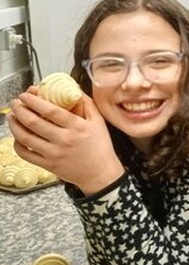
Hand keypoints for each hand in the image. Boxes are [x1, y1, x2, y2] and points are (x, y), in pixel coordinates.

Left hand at [7, 90, 123, 193]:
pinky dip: (17, 144)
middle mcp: (64, 140)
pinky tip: (17, 136)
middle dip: (20, 109)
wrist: (100, 174)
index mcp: (77, 127)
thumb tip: (74, 90)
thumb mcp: (99, 122)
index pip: (51, 111)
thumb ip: (87, 104)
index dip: (35, 101)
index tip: (26, 95)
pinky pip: (26, 154)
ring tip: (12, 116)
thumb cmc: (100, 148)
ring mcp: (54, 154)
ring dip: (14, 124)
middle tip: (16, 103)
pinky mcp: (48, 165)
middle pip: (34, 122)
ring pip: (25, 137)